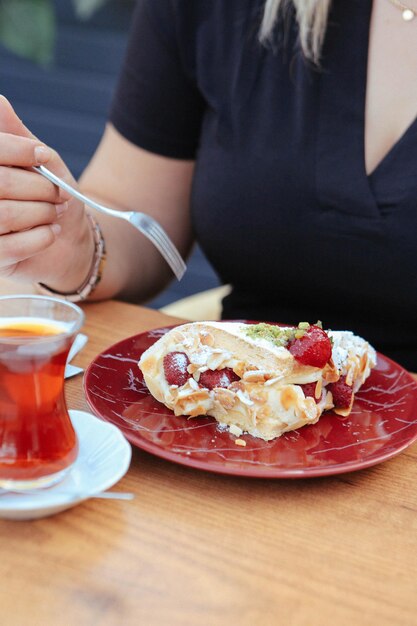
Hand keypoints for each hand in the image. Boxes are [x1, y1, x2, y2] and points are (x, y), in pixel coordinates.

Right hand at [0, 96, 93, 290]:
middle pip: (1, 183)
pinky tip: (50, 233)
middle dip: (39, 187)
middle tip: (58, 194)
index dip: (19, 151)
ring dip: (41, 213)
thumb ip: (17, 136)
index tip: (44, 157)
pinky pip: (10, 247)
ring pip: (5, 215)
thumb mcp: (41, 162)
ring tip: (53, 213)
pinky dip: (40, 238)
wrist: (69, 241)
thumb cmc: (51, 197)